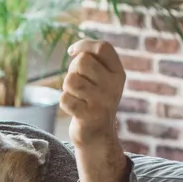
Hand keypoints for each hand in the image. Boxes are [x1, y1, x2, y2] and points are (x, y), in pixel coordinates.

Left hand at [59, 40, 129, 181]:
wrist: (98, 136)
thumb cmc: (94, 101)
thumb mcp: (101, 79)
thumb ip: (92, 61)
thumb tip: (75, 50)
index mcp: (118, 73)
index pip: (103, 47)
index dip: (84, 44)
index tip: (72, 52)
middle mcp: (114, 86)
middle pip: (82, 61)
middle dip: (73, 70)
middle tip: (78, 84)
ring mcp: (102, 102)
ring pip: (70, 80)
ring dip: (67, 88)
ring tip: (77, 97)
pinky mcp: (89, 116)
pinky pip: (64, 99)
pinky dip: (64, 103)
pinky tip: (75, 110)